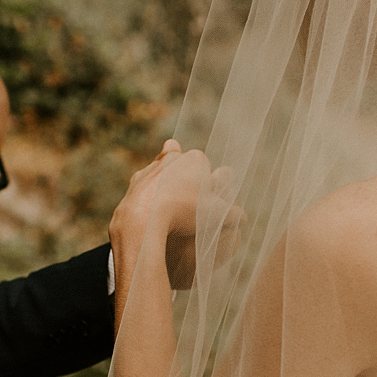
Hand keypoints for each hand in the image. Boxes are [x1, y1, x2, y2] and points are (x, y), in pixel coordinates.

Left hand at [111, 141, 239, 289]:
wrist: (144, 219)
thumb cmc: (184, 213)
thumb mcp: (216, 216)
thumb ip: (233, 215)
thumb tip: (242, 218)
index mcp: (195, 159)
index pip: (205, 166)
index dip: (207, 182)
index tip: (206, 198)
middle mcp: (172, 158)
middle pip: (184, 166)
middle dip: (187, 181)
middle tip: (190, 203)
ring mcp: (151, 168)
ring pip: (163, 173)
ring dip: (167, 186)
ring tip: (171, 208)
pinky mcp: (135, 182)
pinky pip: (144, 186)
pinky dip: (148, 196)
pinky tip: (152, 212)